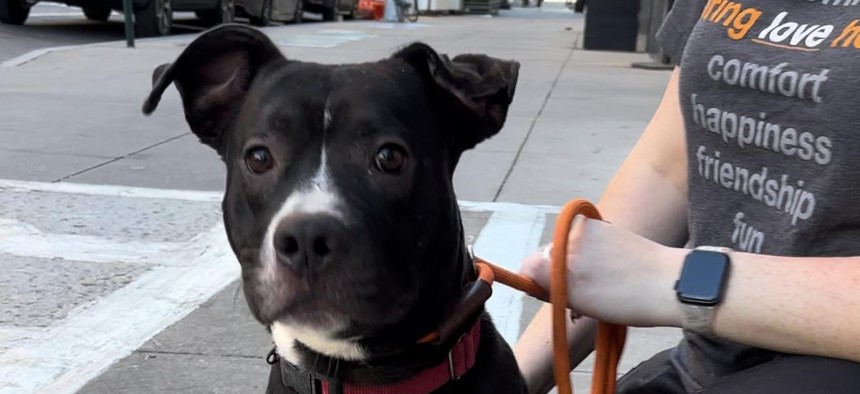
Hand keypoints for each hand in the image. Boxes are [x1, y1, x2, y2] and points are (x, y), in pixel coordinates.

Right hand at [519, 215, 683, 327]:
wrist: (672, 284)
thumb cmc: (627, 296)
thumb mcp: (577, 296)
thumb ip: (543, 280)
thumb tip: (525, 270)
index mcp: (561, 248)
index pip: (529, 266)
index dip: (539, 286)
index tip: (558, 300)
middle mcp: (573, 232)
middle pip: (549, 259)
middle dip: (560, 278)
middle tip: (584, 299)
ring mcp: (592, 228)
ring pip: (569, 254)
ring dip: (577, 271)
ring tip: (601, 291)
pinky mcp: (608, 229)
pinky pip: (587, 246)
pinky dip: (593, 262)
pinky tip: (611, 278)